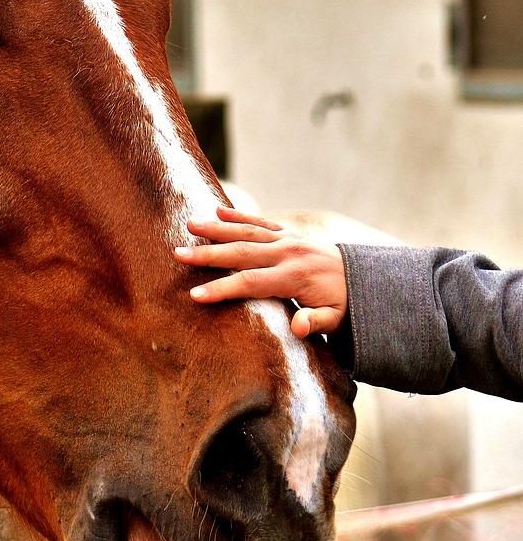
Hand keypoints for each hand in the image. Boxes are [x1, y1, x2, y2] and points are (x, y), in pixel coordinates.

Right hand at [175, 206, 348, 338]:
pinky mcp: (288, 234)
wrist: (363, 279)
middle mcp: (287, 254)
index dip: (222, 289)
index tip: (195, 295)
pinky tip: (218, 211)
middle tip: (178, 254)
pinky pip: (260, 222)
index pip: (251, 283)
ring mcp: (287, 240)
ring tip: (189, 225)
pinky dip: (239, 216)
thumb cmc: (343, 305)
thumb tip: (298, 329)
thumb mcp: (335, 320)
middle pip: (241, 253)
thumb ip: (316, 323)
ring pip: (247, 232)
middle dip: (208, 255)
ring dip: (217, 229)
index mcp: (294, 277)